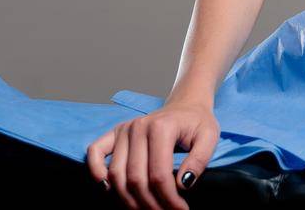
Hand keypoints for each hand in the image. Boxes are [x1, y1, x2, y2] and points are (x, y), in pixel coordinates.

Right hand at [87, 102, 220, 209]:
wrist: (186, 106)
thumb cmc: (197, 123)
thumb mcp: (209, 138)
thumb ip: (199, 161)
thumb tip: (182, 184)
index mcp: (161, 127)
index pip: (159, 174)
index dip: (169, 199)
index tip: (181, 209)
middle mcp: (138, 127)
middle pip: (136, 179)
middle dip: (151, 204)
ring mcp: (123, 130)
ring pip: (116, 175)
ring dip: (128, 200)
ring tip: (146, 209)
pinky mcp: (114, 133)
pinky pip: (95, 152)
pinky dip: (96, 172)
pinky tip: (109, 190)